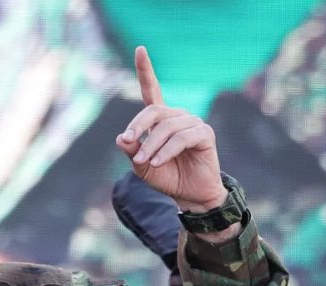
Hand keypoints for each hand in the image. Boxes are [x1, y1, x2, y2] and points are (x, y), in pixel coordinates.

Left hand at [115, 46, 227, 211]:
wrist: (189, 195)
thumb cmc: (167, 178)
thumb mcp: (142, 166)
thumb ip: (132, 151)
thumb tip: (121, 138)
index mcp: (161, 119)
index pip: (151, 90)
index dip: (146, 70)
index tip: (140, 49)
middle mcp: (177, 116)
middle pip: (154, 111)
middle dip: (138, 127)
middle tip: (129, 143)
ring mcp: (192, 123)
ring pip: (166, 127)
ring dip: (152, 146)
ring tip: (146, 163)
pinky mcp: (204, 134)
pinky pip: (182, 138)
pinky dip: (166, 151)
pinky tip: (157, 163)